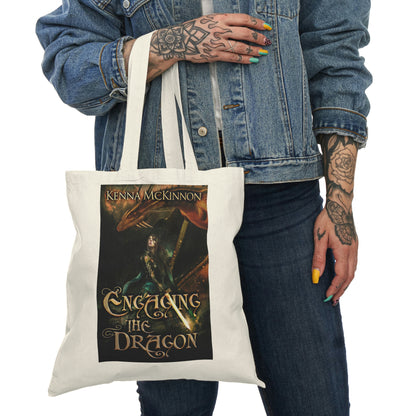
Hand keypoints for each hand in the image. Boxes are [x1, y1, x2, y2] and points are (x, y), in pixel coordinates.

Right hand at [151, 13, 270, 64]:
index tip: (266, 26)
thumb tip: (242, 25)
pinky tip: (252, 60)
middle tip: (267, 41)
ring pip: (241, 47)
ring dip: (254, 50)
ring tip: (262, 52)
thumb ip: (225, 21)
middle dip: (258, 38)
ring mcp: (217, 43)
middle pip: (245, 33)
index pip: (244, 19)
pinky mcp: (214, 55)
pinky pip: (233, 57)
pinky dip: (244, 59)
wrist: (179, 40)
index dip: (257, 23)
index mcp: (220, 18)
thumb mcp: (210, 19)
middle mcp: (220, 30)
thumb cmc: (195, 29)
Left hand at [312, 134, 358, 305]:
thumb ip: (318, 258)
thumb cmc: (326, 219)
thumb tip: (316, 276)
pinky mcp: (355, 244)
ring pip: (353, 271)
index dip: (334, 288)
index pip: (341, 276)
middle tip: (332, 301)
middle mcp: (353, 251)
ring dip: (345, 283)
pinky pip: (354, 264)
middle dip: (341, 290)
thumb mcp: (319, 238)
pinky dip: (348, 274)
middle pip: (349, 277)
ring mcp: (355, 247)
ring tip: (337, 293)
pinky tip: (342, 277)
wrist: (340, 204)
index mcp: (344, 250)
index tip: (326, 297)